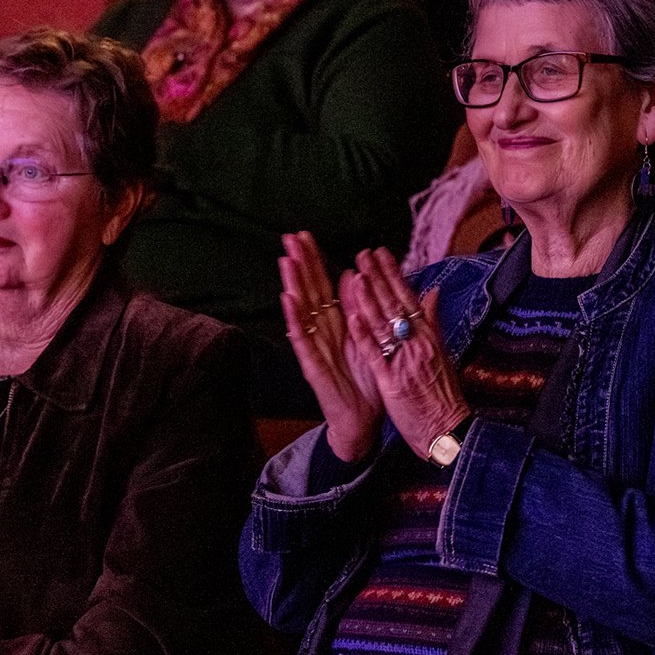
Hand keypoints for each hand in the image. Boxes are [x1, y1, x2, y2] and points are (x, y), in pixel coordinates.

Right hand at [281, 231, 380, 461]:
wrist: (363, 420)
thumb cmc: (366, 379)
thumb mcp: (368, 336)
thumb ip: (359, 306)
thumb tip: (352, 273)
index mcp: (336, 323)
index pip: (322, 284)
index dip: (314, 260)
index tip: (305, 235)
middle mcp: (321, 331)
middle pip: (308, 291)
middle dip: (299, 264)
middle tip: (289, 237)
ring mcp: (314, 348)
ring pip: (301, 311)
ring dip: (293, 285)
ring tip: (286, 261)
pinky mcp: (312, 366)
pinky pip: (302, 340)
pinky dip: (294, 320)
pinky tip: (288, 300)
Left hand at [341, 247, 470, 458]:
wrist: (448, 430)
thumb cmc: (442, 395)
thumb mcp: (441, 353)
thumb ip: (433, 322)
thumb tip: (432, 293)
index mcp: (428, 337)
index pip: (408, 298)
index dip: (393, 274)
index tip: (380, 253)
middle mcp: (417, 345)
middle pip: (395, 306)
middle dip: (377, 278)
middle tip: (363, 254)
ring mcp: (404, 362)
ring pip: (385, 326)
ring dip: (369, 300)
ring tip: (356, 276)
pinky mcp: (392, 382)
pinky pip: (377, 355)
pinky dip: (365, 336)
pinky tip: (353, 318)